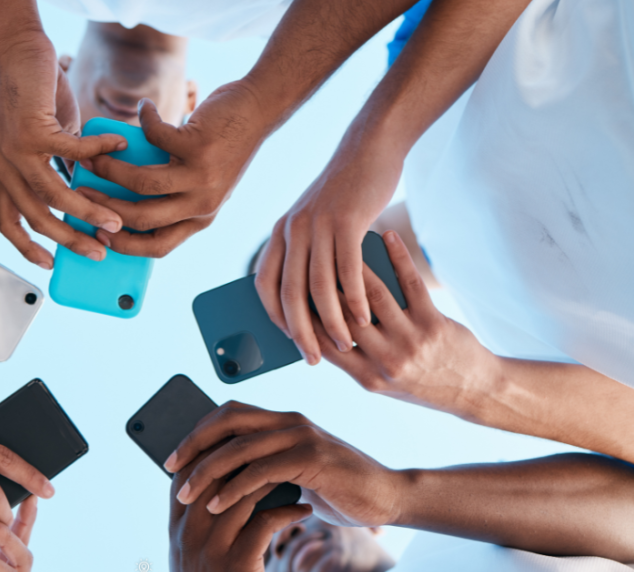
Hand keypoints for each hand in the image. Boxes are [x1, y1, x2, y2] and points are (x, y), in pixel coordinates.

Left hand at [0, 34, 127, 266]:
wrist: (19, 55)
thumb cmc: (36, 97)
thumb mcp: (48, 142)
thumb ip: (62, 168)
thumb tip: (90, 191)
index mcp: (7, 175)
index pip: (10, 224)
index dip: (28, 248)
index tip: (51, 264)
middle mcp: (6, 168)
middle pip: (37, 218)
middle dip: (72, 240)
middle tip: (100, 251)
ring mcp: (16, 152)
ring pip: (55, 196)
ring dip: (89, 211)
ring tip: (116, 219)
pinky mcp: (32, 131)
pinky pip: (72, 152)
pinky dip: (100, 153)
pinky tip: (119, 148)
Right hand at [77, 80, 270, 257]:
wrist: (258, 111)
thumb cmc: (223, 146)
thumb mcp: (201, 182)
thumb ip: (172, 195)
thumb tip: (121, 195)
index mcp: (200, 218)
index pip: (158, 247)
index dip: (123, 245)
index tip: (98, 235)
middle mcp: (202, 204)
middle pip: (143, 219)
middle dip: (105, 208)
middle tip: (84, 192)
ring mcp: (202, 177)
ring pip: (143, 183)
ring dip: (112, 170)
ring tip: (95, 157)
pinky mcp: (198, 146)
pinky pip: (155, 137)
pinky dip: (144, 121)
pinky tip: (144, 111)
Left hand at [166, 402, 399, 527]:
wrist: (387, 497)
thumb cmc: (337, 489)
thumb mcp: (292, 476)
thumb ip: (263, 470)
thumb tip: (221, 479)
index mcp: (281, 421)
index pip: (228, 414)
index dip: (196, 432)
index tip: (172, 457)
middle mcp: (288, 421)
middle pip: (226, 421)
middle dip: (192, 444)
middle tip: (169, 469)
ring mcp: (301, 436)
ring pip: (239, 446)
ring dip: (207, 471)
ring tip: (186, 493)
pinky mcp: (312, 458)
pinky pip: (262, 470)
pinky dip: (234, 488)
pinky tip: (218, 504)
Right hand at [169, 450, 310, 571]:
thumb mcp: (190, 560)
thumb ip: (198, 526)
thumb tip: (216, 494)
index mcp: (177, 529)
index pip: (186, 474)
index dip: (210, 452)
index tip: (237, 440)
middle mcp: (189, 533)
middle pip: (213, 474)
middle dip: (243, 455)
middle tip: (272, 444)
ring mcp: (211, 547)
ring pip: (241, 493)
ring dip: (271, 477)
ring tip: (293, 470)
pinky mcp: (236, 564)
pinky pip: (265, 523)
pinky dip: (288, 511)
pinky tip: (304, 509)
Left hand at [255, 139, 403, 363]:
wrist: (369, 150)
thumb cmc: (345, 195)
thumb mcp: (315, 222)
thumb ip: (308, 255)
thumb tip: (307, 302)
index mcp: (279, 233)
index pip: (263, 284)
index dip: (273, 317)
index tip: (287, 342)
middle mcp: (292, 230)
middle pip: (288, 293)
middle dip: (300, 332)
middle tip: (313, 358)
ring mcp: (317, 226)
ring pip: (318, 287)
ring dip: (331, 322)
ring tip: (345, 344)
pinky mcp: (346, 222)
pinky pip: (347, 271)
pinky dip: (355, 300)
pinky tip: (364, 319)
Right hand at [311, 231, 502, 418]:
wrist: (474, 391)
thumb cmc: (420, 383)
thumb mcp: (381, 382)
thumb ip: (354, 359)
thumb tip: (323, 324)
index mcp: (368, 378)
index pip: (326, 343)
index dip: (306, 316)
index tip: (295, 289)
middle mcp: (386, 361)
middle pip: (344, 316)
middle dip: (324, 286)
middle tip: (312, 256)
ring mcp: (411, 341)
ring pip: (374, 296)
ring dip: (356, 266)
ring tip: (342, 243)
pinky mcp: (433, 323)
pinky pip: (411, 283)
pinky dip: (397, 256)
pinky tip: (387, 237)